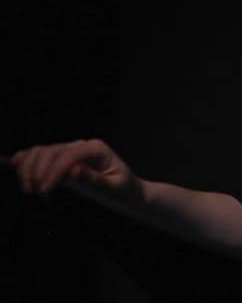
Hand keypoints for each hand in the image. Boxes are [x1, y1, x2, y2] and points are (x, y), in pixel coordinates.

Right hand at [10, 139, 142, 202]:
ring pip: (41, 151)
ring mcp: (70, 150)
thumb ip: (95, 180)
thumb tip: (73, 171)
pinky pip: (39, 154)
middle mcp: (82, 146)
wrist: (127, 191)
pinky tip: (16, 167)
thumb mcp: (115, 188)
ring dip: (29, 168)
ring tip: (29, 189)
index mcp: (96, 149)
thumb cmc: (123, 190)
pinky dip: (25, 160)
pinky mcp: (61, 158)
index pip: (68, 155)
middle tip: (36, 194)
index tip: (45, 191)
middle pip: (50, 151)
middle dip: (38, 172)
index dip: (53, 172)